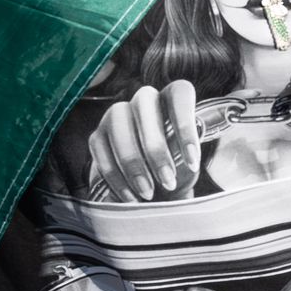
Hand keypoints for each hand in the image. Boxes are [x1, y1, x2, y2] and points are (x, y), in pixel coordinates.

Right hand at [87, 80, 199, 202]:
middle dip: (155, 148)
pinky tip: (131, 197)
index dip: (185, 125)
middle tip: (167, 182)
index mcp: (172, 99)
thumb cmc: (176, 172)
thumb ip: (188, 157)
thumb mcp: (188, 165)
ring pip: (119, 126)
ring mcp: (116, 115)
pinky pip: (102, 151)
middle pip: (144, 105)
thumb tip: (186, 163)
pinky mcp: (97, 135)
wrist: (153, 192)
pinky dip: (116, 176)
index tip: (192, 162)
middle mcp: (143, 100)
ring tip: (148, 193)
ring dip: (133, 163)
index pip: (179, 93)